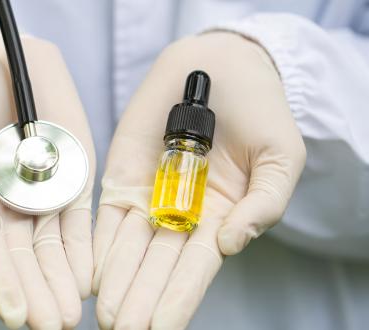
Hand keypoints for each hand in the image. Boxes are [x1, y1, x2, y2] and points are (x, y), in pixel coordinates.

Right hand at [0, 29, 94, 328]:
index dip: (1, 282)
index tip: (17, 314)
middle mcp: (7, 208)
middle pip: (24, 258)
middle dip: (38, 294)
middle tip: (53, 325)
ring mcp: (42, 196)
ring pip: (54, 247)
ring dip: (62, 281)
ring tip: (71, 313)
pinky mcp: (72, 180)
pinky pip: (80, 220)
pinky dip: (85, 248)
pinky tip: (89, 276)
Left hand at [92, 32, 305, 328]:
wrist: (218, 65)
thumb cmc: (259, 110)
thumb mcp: (280, 155)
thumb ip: (264, 203)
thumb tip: (230, 245)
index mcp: (220, 218)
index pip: (196, 268)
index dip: (178, 298)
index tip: (160, 329)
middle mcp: (180, 217)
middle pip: (157, 267)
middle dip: (140, 300)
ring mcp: (147, 199)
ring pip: (128, 250)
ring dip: (116, 283)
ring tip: (105, 315)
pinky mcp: (121, 179)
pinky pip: (106, 219)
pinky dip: (96, 247)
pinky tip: (88, 275)